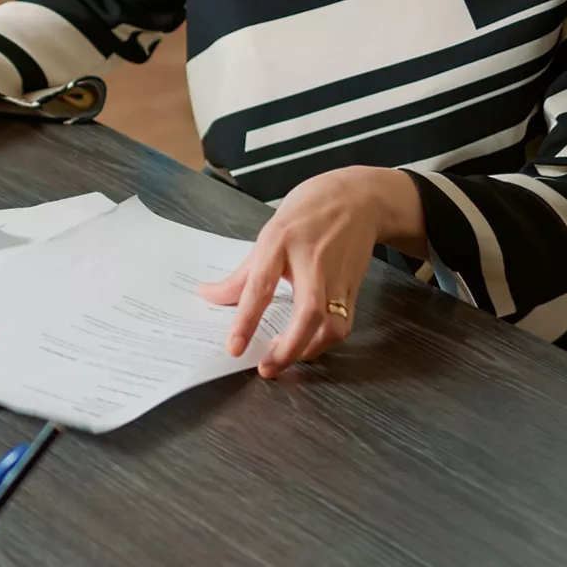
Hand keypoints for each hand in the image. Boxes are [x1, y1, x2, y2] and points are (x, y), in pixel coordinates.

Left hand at [198, 166, 424, 377]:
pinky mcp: (354, 288)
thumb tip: (208, 296)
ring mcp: (337, 276)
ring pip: (332, 324)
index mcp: (281, 242)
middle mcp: (312, 261)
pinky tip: (306, 346)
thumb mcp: (268, 235)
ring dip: (309, 349)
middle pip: (308, 312)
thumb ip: (241, 274)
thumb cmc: (308, 214)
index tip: (234, 347)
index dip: (246, 319)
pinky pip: (343, 324)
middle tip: (267, 368)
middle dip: (289, 347)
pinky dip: (324, 342)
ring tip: (283, 359)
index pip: (261, 286)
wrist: (359, 199)